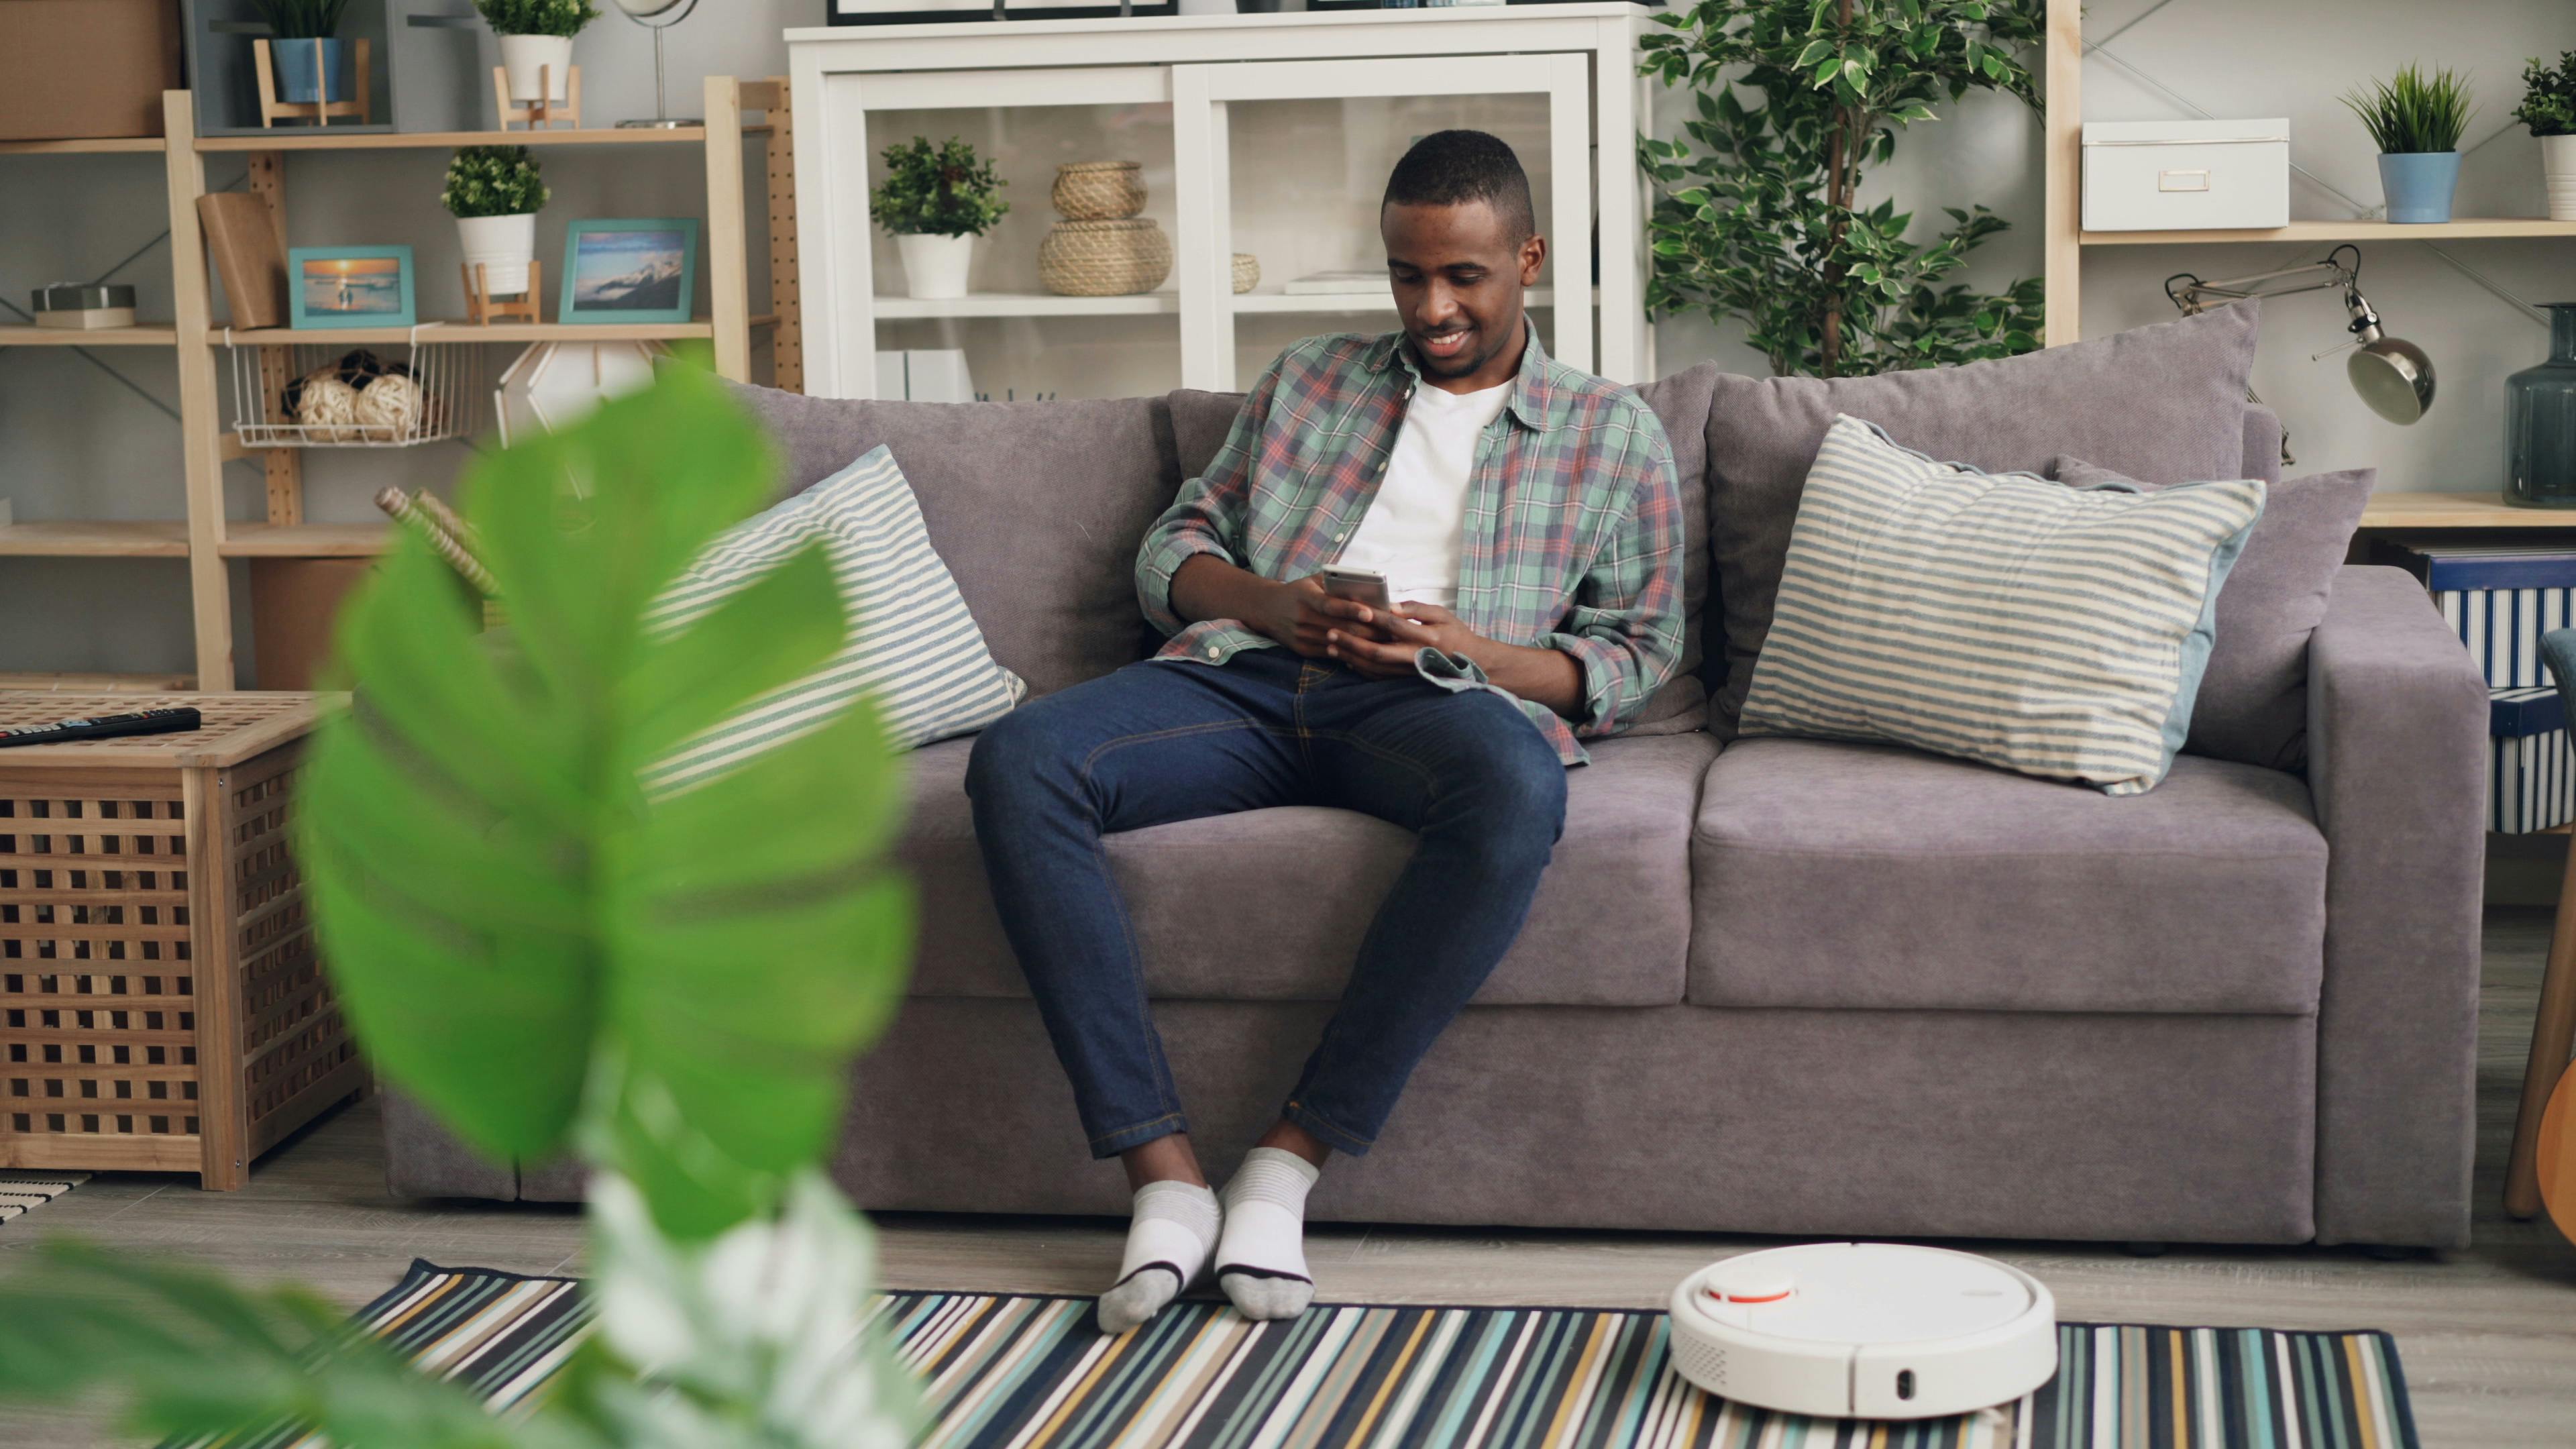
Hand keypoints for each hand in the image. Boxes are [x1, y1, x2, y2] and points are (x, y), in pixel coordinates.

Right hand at [1253, 575, 1399, 658]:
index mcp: (1305, 598)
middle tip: (1391, 630)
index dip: (1351, 609)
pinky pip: (1332, 653)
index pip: (1331, 605)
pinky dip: (1350, 652)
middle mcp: (1303, 619)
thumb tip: (1366, 588)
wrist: (1267, 609)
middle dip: (1368, 629)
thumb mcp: (1312, 581)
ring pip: (1339, 642)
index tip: (1371, 612)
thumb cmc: (1298, 591)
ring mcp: (1302, 637)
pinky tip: (1367, 651)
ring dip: (1363, 643)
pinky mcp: (1303, 650)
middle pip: (1340, 627)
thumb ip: (1335, 583)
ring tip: (1385, 642)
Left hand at [1326, 601, 1477, 678]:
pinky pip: (1379, 677)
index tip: (1351, 607)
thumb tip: (1389, 604)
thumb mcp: (1442, 614)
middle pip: (1377, 652)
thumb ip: (1416, 609)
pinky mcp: (1406, 680)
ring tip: (1331, 646)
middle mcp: (1415, 656)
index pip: (1393, 624)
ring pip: (1374, 668)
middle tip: (1330, 633)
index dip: (1371, 616)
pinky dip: (1361, 669)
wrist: (1472, 663)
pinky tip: (1347, 660)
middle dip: (1351, 643)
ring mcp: (1409, 671)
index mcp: (1425, 636)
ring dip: (1351, 657)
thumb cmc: (1455, 633)